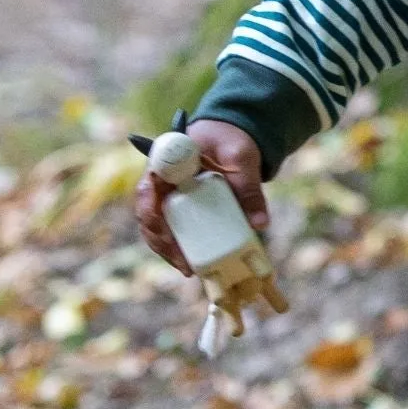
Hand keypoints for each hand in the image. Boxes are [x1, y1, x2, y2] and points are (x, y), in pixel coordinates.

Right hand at [134, 119, 267, 274]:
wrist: (231, 139)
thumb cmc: (230, 141)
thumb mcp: (242, 157)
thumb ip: (249, 185)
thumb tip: (259, 223)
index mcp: (167, 161)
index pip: (148, 186)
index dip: (149, 208)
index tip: (161, 225)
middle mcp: (161, 182)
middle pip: (148, 213)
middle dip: (160, 239)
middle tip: (181, 259)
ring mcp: (168, 197)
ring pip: (156, 227)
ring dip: (167, 250)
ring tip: (187, 269)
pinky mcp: (180, 210)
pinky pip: (172, 231)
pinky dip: (178, 249)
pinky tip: (191, 266)